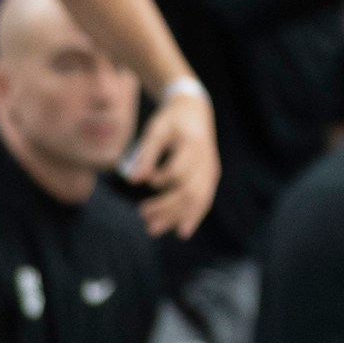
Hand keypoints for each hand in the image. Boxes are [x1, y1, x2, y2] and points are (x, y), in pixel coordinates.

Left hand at [123, 89, 217, 237]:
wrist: (196, 110)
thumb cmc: (172, 119)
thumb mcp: (156, 129)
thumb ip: (146, 154)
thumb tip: (132, 180)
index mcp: (193, 145)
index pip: (179, 170)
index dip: (162, 179)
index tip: (147, 181)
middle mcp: (206, 160)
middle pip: (188, 191)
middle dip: (166, 207)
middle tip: (142, 215)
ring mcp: (211, 170)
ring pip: (196, 200)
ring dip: (175, 217)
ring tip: (153, 229)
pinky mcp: (211, 177)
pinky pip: (204, 200)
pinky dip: (193, 217)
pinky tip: (181, 232)